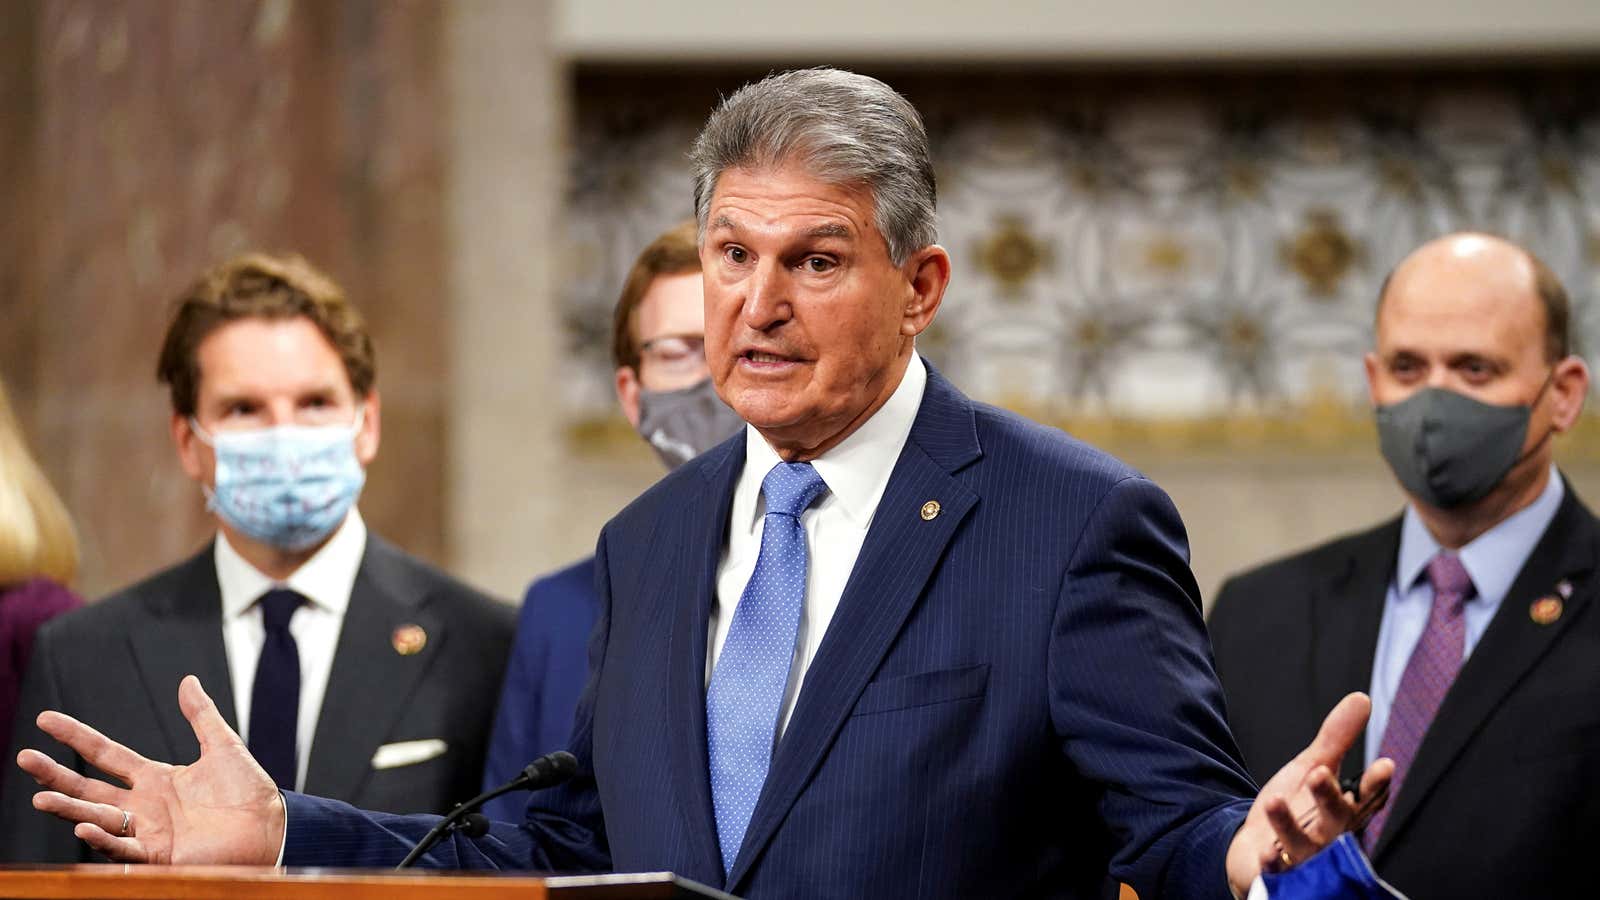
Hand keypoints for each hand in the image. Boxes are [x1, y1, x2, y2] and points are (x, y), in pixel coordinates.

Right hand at [17, 675, 284, 864]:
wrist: (272, 825)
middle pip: (89, 788)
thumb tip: (187, 680)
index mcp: (155, 777)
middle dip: (55, 776)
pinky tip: (84, 826)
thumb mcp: (223, 745)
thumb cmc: (249, 790)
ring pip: (98, 818)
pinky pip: (124, 847)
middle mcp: (144, 805)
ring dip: (69, 810)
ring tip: (40, 799)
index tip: (46, 719)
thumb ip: (201, 715)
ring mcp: (148, 831)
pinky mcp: (159, 854)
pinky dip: (103, 839)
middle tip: (23, 758)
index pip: (105, 754)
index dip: (76, 737)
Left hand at [1224, 692, 1394, 895]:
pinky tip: (1267, 854)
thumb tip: (1362, 698)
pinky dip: (1274, 864)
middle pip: (1337, 819)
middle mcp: (1330, 835)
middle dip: (1330, 798)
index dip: (1376, 785)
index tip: (1385, 765)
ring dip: (1291, 826)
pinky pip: (1279, 873)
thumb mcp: (1314, 766)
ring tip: (1274, 801)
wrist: (1259, 850)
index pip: (1366, 798)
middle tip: (1319, 773)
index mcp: (1344, 809)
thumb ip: (1337, 738)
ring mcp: (1306, 856)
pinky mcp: (1280, 874)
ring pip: (1305, 844)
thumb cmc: (1297, 808)